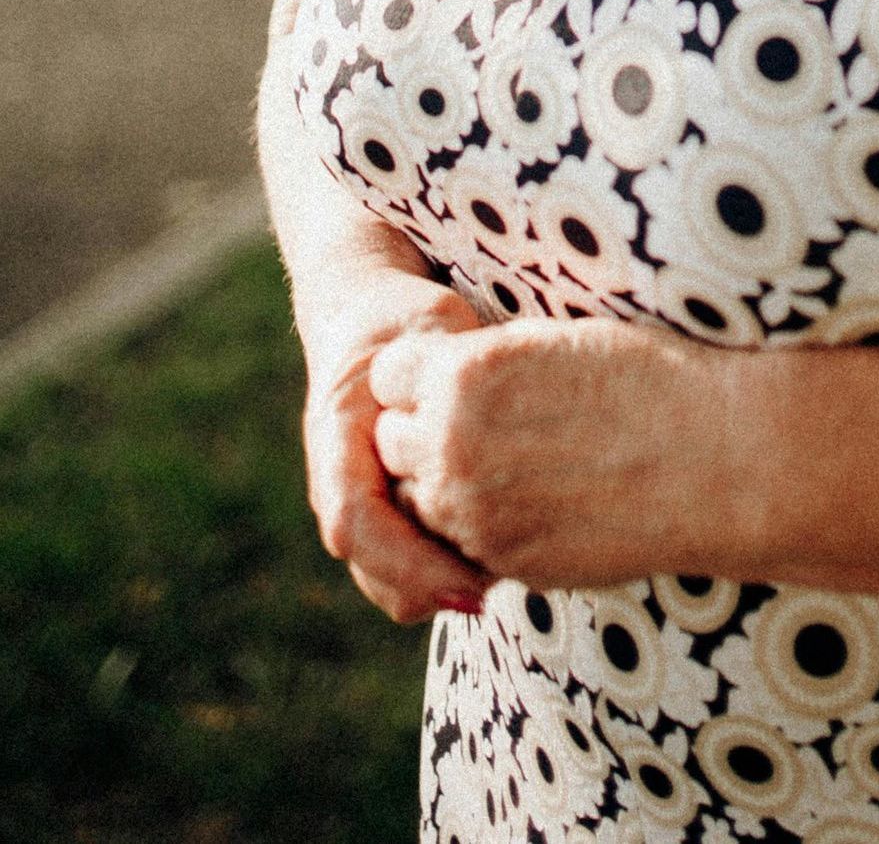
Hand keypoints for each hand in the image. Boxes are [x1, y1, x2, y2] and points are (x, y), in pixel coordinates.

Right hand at [300, 263, 495, 625]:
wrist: (364, 320)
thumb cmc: (402, 319)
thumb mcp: (427, 326)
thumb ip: (447, 366)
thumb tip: (478, 406)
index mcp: (337, 436)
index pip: (354, 519)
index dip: (408, 560)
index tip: (472, 579)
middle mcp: (339, 484)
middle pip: (374, 570)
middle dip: (438, 587)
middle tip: (514, 571)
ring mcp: (359, 505)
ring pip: (391, 583)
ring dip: (445, 586)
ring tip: (514, 561)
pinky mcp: (386, 514)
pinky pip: (409, 570)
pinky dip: (448, 574)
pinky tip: (502, 550)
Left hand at [368, 315, 720, 588]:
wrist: (719, 458)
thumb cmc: (653, 377)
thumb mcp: (554, 340)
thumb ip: (484, 365)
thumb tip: (445, 374)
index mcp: (466, 372)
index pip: (390, 373)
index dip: (421, 372)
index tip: (453, 373)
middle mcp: (455, 444)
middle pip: (391, 440)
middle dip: (422, 430)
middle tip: (481, 423)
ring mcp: (475, 512)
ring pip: (418, 499)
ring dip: (444, 483)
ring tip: (507, 463)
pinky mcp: (505, 561)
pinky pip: (458, 544)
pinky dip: (478, 525)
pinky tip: (531, 500)